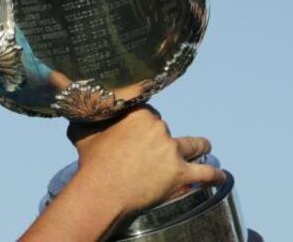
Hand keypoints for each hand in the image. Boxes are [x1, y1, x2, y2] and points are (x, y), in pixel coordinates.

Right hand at [19, 106, 224, 240]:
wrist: (101, 189)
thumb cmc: (90, 161)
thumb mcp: (81, 130)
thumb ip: (83, 116)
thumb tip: (70, 103)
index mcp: (139, 113)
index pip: (148, 113)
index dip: (143, 124)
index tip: (140, 130)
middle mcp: (159, 127)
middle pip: (167, 129)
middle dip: (162, 139)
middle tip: (155, 150)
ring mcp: (171, 151)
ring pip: (194, 145)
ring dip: (200, 146)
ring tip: (205, 147)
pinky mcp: (180, 174)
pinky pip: (204, 173)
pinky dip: (214, 175)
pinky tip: (221, 176)